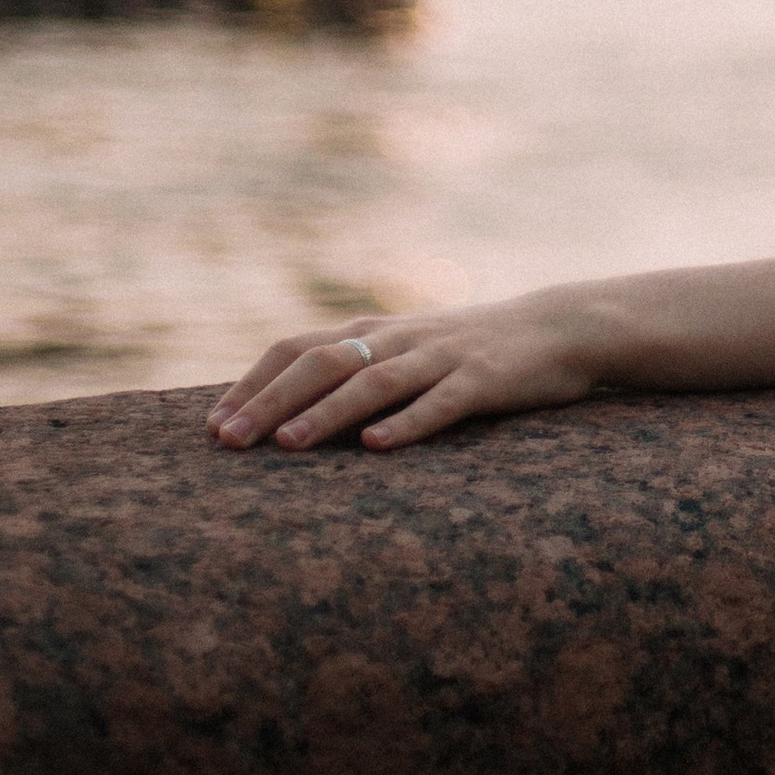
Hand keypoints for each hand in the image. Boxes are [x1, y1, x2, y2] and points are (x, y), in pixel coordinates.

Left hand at [208, 289, 600, 455]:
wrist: (561, 327)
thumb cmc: (473, 350)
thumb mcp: (409, 350)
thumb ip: (357, 368)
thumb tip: (285, 411)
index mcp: (376, 330)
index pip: (298, 347)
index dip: (253, 383)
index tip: (213, 427)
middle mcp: (401, 337)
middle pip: (325, 361)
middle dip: (272, 401)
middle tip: (228, 441)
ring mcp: (443, 356)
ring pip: (376, 381)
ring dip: (328, 412)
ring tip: (287, 445)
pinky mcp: (484, 379)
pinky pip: (441, 402)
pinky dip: (407, 423)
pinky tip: (377, 447)